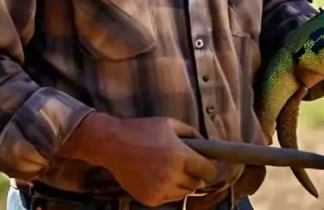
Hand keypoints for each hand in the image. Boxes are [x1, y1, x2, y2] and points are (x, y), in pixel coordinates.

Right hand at [99, 116, 216, 206]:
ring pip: (184, 194)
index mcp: (180, 156)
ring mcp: (161, 190)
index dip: (209, 168)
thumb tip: (205, 143)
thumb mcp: (169, 123)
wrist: (113, 145)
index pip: (207, 171)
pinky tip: (160, 179)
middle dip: (196, 176)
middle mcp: (173, 176)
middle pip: (197, 184)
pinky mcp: (150, 199)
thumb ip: (191, 132)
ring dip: (183, 185)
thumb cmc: (142, 130)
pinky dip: (168, 191)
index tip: (207, 166)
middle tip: (189, 168)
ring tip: (174, 173)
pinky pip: (168, 199)